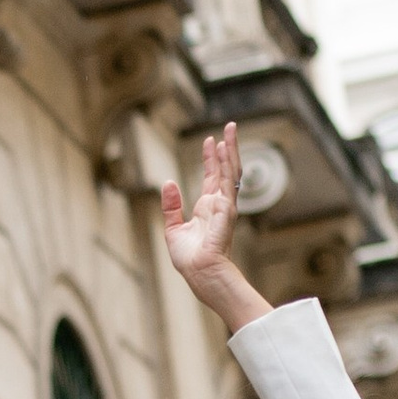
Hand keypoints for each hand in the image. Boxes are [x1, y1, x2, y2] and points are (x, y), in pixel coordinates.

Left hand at [159, 126, 269, 331]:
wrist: (198, 272)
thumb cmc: (189, 258)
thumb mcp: (173, 228)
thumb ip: (171, 206)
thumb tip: (168, 183)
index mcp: (207, 207)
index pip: (212, 176)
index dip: (211, 158)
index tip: (210, 141)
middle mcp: (218, 203)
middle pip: (225, 169)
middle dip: (227, 148)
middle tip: (230, 126)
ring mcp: (225, 205)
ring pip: (229, 171)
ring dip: (230, 150)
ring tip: (229, 130)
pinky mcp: (226, 209)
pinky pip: (227, 182)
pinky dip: (226, 165)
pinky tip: (224, 149)